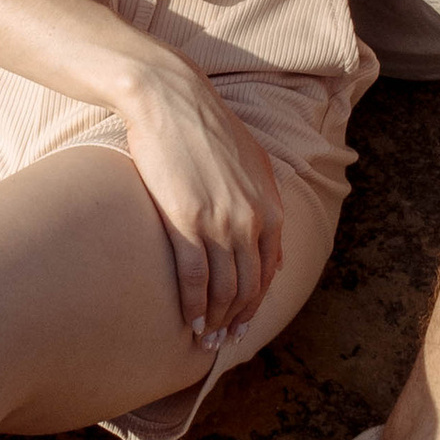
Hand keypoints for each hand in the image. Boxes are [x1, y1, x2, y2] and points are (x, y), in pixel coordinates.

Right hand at [114, 61, 285, 349]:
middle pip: (248, 284)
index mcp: (269, 205)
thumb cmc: (203, 127)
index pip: (269, 268)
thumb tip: (262, 227)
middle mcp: (250, 218)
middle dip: (238, 317)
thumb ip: (259, 197)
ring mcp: (219, 221)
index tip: (245, 319)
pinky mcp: (185, 220)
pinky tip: (190, 321)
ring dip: (218, 319)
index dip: (257, 300)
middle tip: (226, 340)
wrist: (170, 98)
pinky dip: (194, 305)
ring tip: (206, 338)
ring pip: (223, 287)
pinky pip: (193, 277)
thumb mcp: (248, 161)